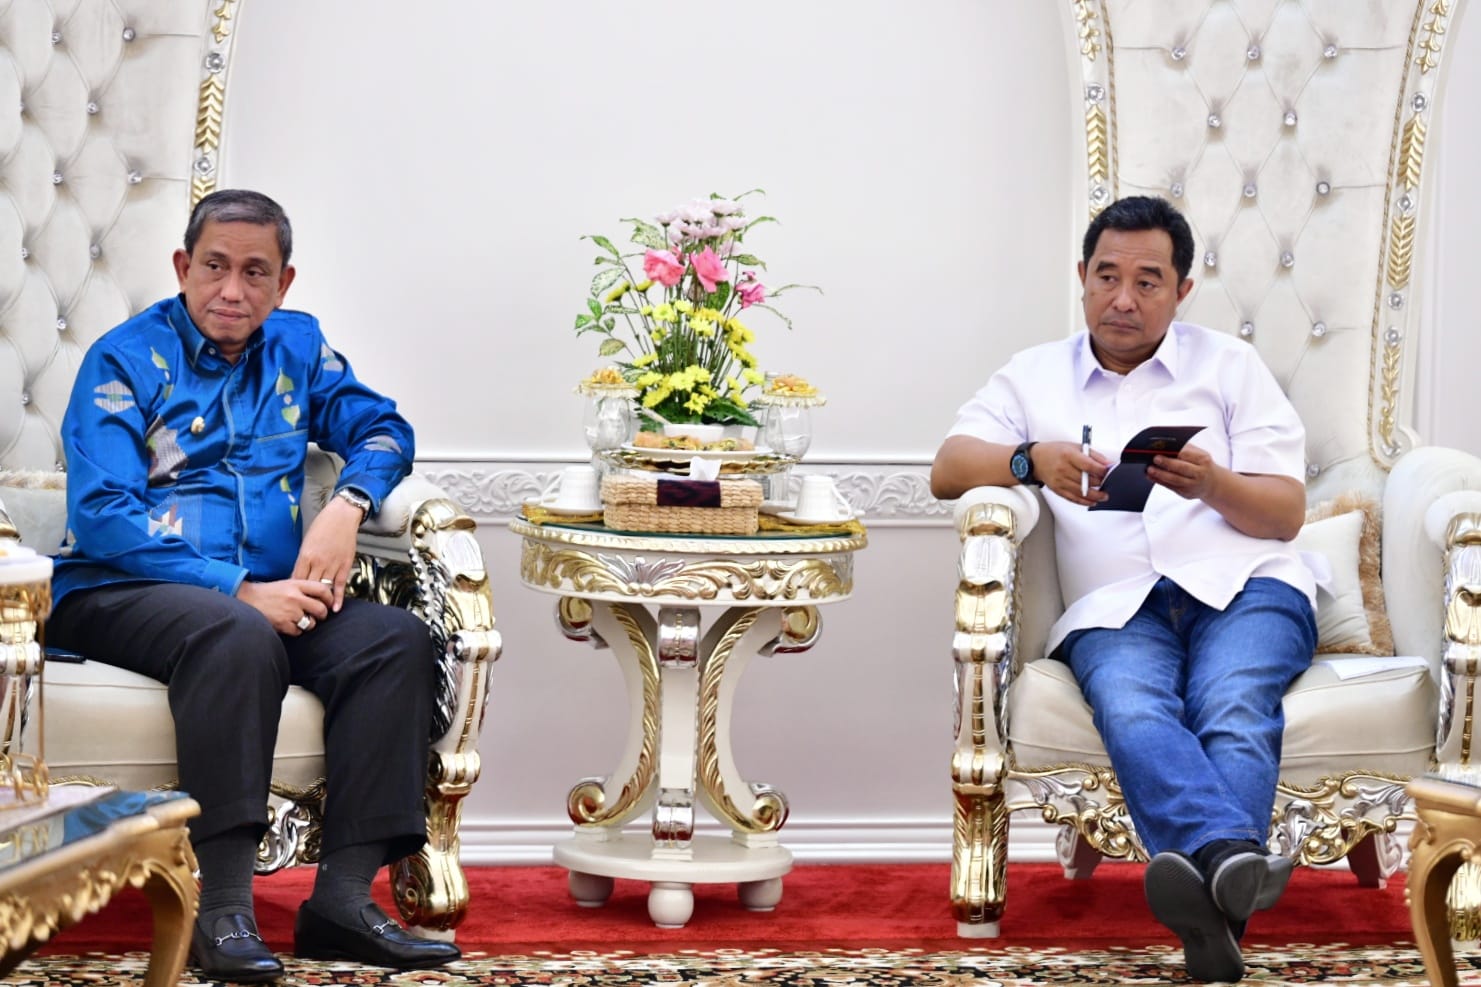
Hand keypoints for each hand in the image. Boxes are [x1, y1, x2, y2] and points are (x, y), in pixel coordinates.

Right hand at [237, 578, 333, 634]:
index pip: (323, 590)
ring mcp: (289, 611)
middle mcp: (295, 597)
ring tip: (301, 620)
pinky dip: (296, 630)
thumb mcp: (288, 584)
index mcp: (297, 584)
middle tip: (319, 615)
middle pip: (321, 609)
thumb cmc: (269, 592)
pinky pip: (298, 631)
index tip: (330, 603)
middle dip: (322, 614)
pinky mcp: (282, 623)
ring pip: (311, 623)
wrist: (247, 598)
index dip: (330, 598)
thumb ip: (304, 589)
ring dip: (309, 624)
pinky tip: (290, 624)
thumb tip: (323, 596)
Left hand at [292, 496, 362, 611]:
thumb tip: (299, 574)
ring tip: (317, 612)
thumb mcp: (307, 542)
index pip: (296, 579)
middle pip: (308, 586)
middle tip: (302, 610)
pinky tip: (335, 608)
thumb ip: (304, 559)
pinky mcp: (344, 565)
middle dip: (304, 599)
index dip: (294, 591)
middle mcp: (318, 562)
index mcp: (305, 556)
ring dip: (320, 601)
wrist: (341, 516)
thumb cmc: (322, 526)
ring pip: (324, 588)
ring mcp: (332, 564)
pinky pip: (340, 585)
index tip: (291, 599)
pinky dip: (338, 598)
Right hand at [1032, 441, 1109, 506]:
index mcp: (1068, 455)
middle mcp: (1063, 469)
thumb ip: (1093, 455)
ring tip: (1104, 496)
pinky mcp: (1057, 490)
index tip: (1108, 471)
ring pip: (1081, 492)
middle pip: (1086, 480)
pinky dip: (1084, 501)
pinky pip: (1073, 498)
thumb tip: (1108, 464)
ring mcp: (1060, 481)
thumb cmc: (1056, 452)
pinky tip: (1092, 501)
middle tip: (1107, 482)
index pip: (1089, 465)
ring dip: (1095, 495)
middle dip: (1100, 483)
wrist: (1036, 460)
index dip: (1101, 470)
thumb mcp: (1075, 446)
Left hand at [1147, 443, 1218, 500]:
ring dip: (1160, 474)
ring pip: (1175, 479)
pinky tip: (1151, 476)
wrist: (1212, 483)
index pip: (1187, 455)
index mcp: (1203, 460)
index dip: (1174, 453)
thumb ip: (1185, 449)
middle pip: (1181, 468)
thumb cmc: (1201, 465)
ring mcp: (1193, 485)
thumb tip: (1166, 446)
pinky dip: (1160, 481)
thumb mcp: (1199, 454)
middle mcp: (1200, 473)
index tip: (1162, 449)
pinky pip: (1171, 487)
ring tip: (1149, 469)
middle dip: (1167, 463)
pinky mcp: (1186, 493)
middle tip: (1155, 459)